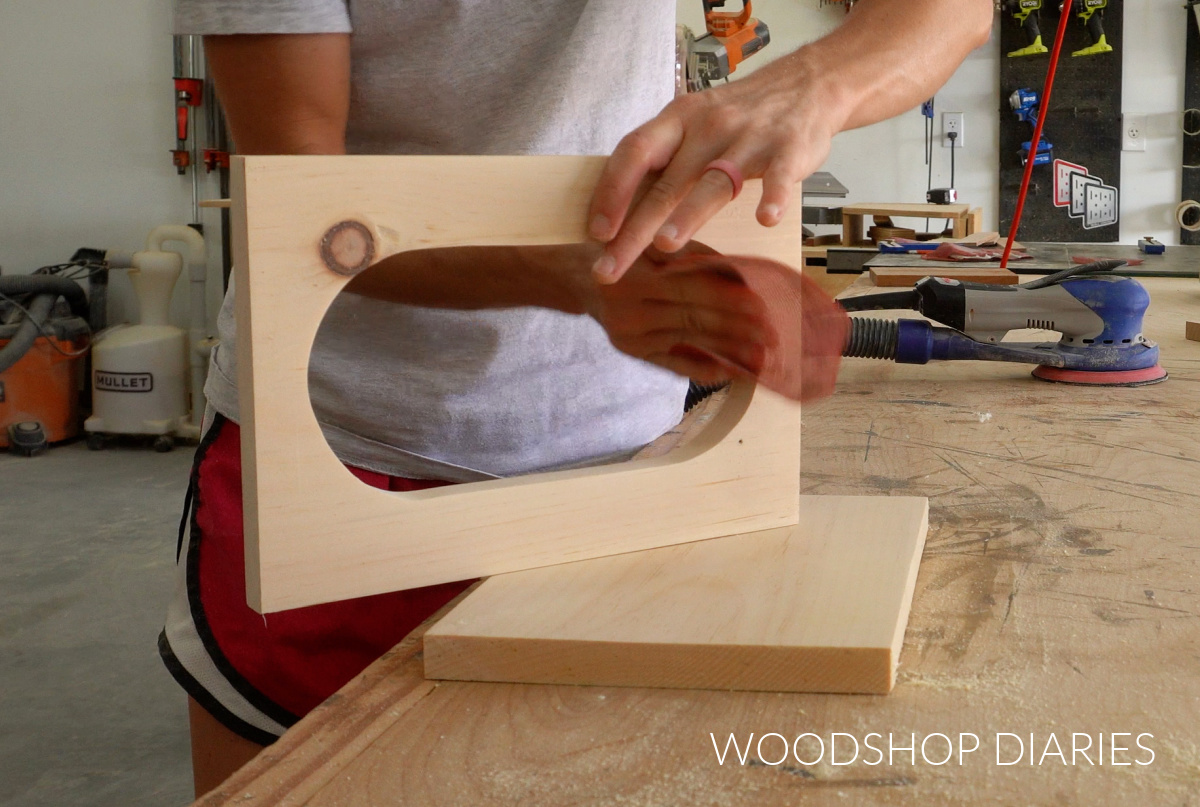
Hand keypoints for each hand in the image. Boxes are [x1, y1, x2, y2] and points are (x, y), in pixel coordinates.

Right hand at [563, 242, 777, 384]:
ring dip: (728, 352)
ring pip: (689, 343)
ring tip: (762, 356)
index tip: (762, 305)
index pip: (691, 290)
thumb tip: (742, 275)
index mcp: (636, 277)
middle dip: (737, 328)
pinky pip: (674, 365)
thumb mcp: (654, 244)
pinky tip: (731, 372)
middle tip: (773, 335)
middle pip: (694, 320)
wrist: (578, 278)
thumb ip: (694, 256)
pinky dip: (704, 369)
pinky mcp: (632, 353)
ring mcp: (630, 337)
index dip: (728, 298)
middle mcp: (629, 311)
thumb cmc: (625, 252)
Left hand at [586, 56, 838, 283]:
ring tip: (665, 243)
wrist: (805, 85)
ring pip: (714, 181)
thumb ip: (662, 158)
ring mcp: (749, 139)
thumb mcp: (692, 122)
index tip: (596, 232)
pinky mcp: (789, 149)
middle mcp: (708, 127)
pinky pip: (779, 176)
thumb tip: (616, 207)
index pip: (634, 153)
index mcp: (678, 120)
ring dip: (688, 213)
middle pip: (665, 183)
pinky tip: (765, 219)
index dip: (611, 192)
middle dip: (635, 228)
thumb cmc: (737, 115)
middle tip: (610, 267)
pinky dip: (774, 197)